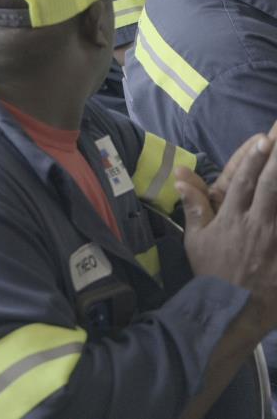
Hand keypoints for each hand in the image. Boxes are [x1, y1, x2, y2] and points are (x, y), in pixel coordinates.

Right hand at [177, 134, 276, 327]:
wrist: (233, 311)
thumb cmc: (213, 272)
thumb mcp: (196, 240)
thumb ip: (195, 207)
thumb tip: (181, 176)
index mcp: (232, 218)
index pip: (243, 182)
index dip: (252, 158)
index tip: (263, 138)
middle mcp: (257, 224)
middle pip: (271, 185)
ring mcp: (276, 239)